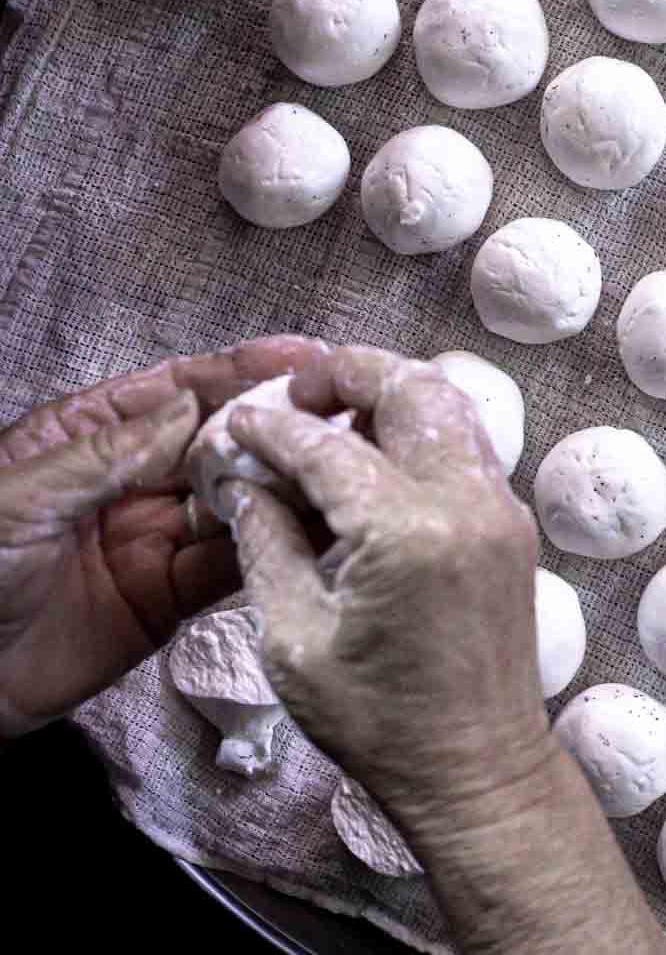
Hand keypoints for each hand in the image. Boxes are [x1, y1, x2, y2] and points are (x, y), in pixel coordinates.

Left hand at [0, 336, 328, 734]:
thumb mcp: (18, 497)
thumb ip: (103, 455)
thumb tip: (186, 410)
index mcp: (87, 436)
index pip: (175, 391)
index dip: (238, 371)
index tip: (301, 356)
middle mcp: (130, 480)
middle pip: (217, 442)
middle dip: (277, 425)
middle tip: (342, 414)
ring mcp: (153, 538)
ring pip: (235, 502)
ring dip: (284, 487)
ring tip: (345, 470)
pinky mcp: (168, 597)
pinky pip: (228, 566)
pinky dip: (270, 549)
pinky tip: (311, 531)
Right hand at [227, 346, 665, 954]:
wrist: (479, 770)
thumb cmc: (382, 724)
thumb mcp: (295, 642)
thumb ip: (267, 544)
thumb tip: (244, 481)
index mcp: (410, 534)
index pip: (329, 446)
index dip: (274, 429)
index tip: (237, 425)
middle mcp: (467, 504)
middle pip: (411, 389)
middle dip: (347, 374)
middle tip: (294, 395)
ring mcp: (501, 510)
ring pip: (449, 407)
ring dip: (388, 394)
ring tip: (330, 416)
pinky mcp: (511, 525)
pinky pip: (465, 446)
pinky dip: (418, 430)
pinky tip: (373, 455)